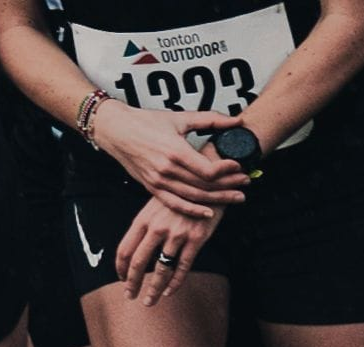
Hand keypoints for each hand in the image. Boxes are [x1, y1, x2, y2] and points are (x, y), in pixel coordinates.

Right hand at [88, 102, 250, 208]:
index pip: (208, 170)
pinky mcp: (152, 188)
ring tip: (235, 197)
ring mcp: (158, 182)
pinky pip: (174, 204)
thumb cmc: (147, 122)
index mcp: (175, 151)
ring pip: (193, 197)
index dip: (228, 170)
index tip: (240, 165)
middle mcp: (166, 170)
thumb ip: (211, 119)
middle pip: (204, 186)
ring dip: (216, 199)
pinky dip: (191, 210)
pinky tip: (207, 212)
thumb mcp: (181, 118)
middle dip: (228, 186)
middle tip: (246, 183)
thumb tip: (236, 120)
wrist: (118, 132)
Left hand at [116, 193, 217, 304]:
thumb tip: (133, 251)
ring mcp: (177, 233)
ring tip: (149, 301)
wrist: (210, 182)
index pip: (124, 250)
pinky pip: (183, 266)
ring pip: (161, 269)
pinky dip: (175, 283)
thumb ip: (144, 226)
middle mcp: (158, 227)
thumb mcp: (156, 205)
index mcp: (143, 219)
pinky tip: (169, 292)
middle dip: (132, 284)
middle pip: (138, 263)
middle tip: (130, 296)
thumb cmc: (180, 195)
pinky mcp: (197, 238)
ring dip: (154, 289)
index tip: (121, 279)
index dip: (121, 269)